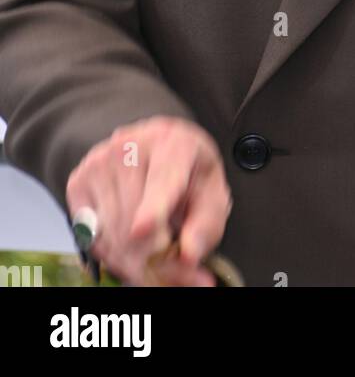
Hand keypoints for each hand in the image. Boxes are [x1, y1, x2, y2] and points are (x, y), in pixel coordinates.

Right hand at [66, 116, 232, 286]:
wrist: (153, 149)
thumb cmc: (186, 173)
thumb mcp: (211, 193)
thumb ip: (206, 226)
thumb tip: (189, 256)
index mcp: (173, 144)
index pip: (162, 179)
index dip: (151, 208)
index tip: (141, 229)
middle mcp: (130, 146)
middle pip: (133, 222)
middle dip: (153, 261)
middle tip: (176, 276)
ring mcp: (99, 163)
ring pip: (111, 235)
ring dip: (133, 262)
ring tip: (155, 258)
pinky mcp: (77, 181)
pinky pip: (92, 238)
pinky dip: (112, 255)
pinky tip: (130, 246)